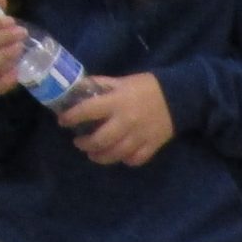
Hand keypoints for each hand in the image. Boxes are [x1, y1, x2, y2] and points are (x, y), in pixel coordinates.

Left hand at [60, 73, 174, 166]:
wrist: (178, 97)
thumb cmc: (146, 87)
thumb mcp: (121, 80)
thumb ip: (101, 85)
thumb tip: (79, 88)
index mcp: (116, 102)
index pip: (88, 111)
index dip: (72, 117)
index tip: (63, 121)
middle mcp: (126, 121)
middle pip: (100, 140)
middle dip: (85, 144)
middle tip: (78, 142)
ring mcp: (139, 136)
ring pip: (115, 153)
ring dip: (100, 157)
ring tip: (93, 154)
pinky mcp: (152, 145)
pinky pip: (135, 159)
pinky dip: (125, 160)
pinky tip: (119, 156)